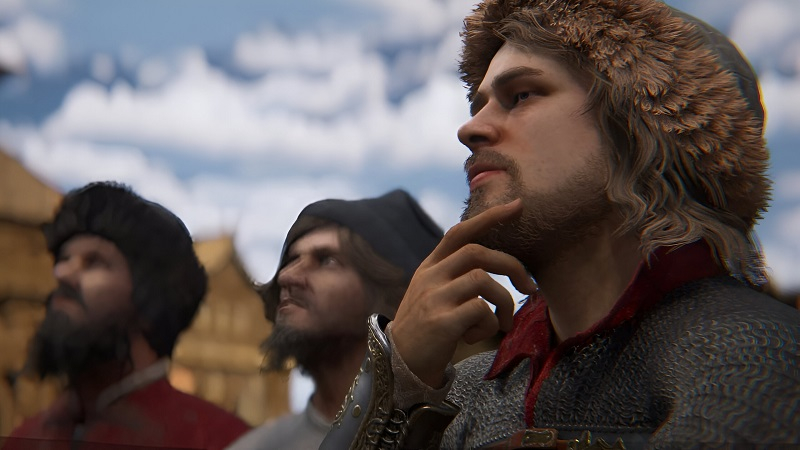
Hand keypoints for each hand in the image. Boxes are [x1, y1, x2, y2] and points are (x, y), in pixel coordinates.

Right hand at [391, 199, 536, 387]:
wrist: (399, 364)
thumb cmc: (426, 329)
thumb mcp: (433, 294)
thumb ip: (454, 275)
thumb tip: (496, 262)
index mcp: (430, 267)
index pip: (460, 233)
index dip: (490, 217)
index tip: (517, 206)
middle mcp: (430, 277)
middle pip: (478, 253)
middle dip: (512, 266)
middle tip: (530, 287)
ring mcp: (434, 297)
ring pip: (484, 281)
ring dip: (505, 302)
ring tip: (502, 323)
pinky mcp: (441, 321)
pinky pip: (481, 311)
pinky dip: (489, 324)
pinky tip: (474, 337)